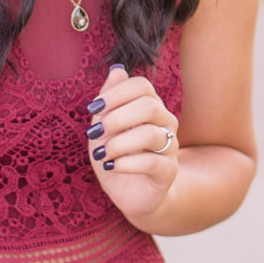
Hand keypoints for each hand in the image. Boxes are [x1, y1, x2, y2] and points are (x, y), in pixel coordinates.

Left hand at [85, 63, 178, 220]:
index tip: (93, 108)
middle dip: (117, 118)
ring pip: (151, 134)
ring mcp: (170, 146)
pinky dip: (126, 162)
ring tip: (102, 154)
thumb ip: (110, 100)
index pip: (142, 86)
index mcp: (150, 106)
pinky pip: (152, 162)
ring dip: (119, 143)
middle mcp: (165, 122)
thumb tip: (117, 69)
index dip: (117, 93)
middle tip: (95, 133)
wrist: (131, 193)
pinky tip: (112, 166)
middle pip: (149, 106)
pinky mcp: (169, 171)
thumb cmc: (117, 155)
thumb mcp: (105, 127)